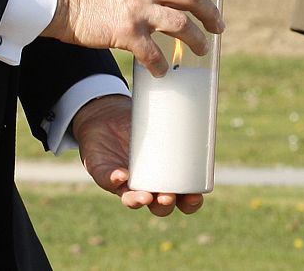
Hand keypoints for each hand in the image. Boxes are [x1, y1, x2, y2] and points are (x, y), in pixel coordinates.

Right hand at [46, 0, 224, 76]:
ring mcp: (138, 9)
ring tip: (202, 49)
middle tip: (218, 27)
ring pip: (181, 25)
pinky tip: (163, 71)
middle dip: (211, 14)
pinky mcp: (126, 32)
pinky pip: (153, 53)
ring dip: (197, 40)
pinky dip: (162, 64)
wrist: (62, 1)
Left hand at [72, 94, 205, 215]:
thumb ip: (180, 116)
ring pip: (132, 200)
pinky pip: (108, 181)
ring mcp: (124, 182)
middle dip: (164, 205)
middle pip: (158, 206)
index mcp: (166, 177)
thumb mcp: (163, 121)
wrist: (107, 115)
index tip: (195, 196)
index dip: (190, 203)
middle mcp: (146, 184)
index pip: (182, 198)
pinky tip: (121, 176)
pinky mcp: (104, 173)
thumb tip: (199, 98)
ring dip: (139, 201)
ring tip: (146, 196)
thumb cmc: (142, 120)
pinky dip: (115, 180)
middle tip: (168, 196)